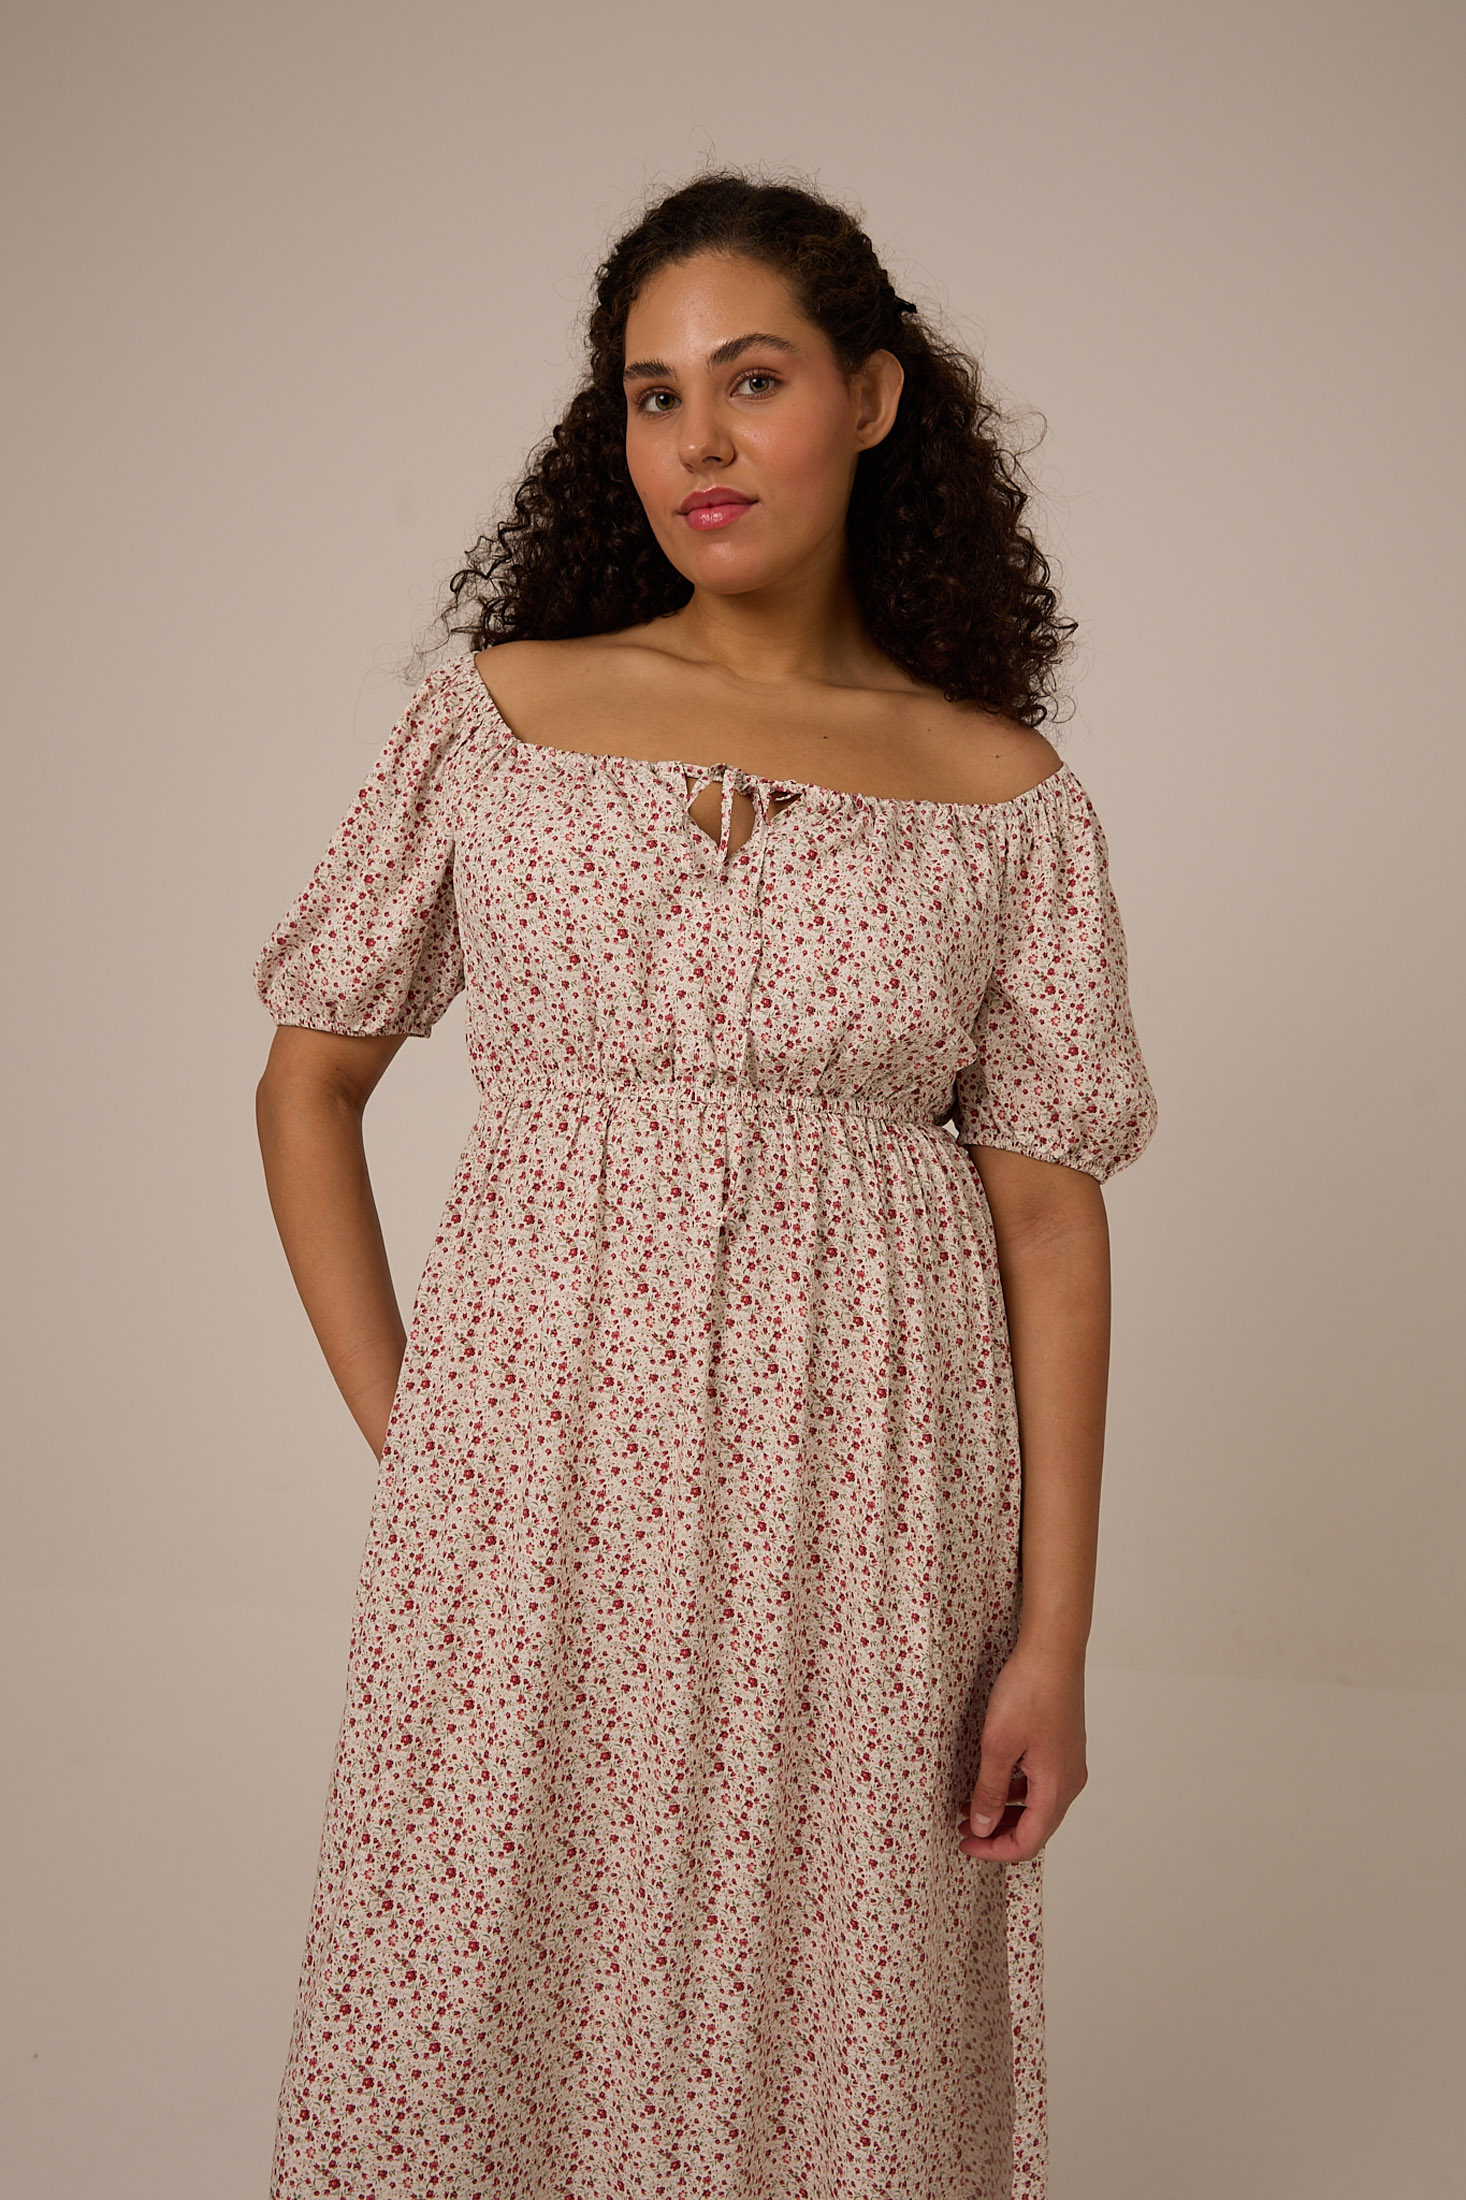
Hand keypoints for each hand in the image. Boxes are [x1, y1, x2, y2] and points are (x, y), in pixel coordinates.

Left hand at [956, 1641, 1087, 1863]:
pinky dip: (1015, 1790)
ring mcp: (1068, 1763)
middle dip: (998, 1833)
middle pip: (1036, 1828)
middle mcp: (1069, 1780)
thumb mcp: (998, 1744)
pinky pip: (1040, 1783)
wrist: (1053, 1650)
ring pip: (1038, 1805)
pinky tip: (992, 1779)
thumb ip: (989, 1790)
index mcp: (1057, 1787)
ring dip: (1005, 1811)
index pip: (1028, 1842)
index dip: (994, 1850)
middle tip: (963, 1829)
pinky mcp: (1063, 1746)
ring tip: (971, 1806)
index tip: (966, 1844)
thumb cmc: (1029, 1691)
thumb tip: (983, 1826)